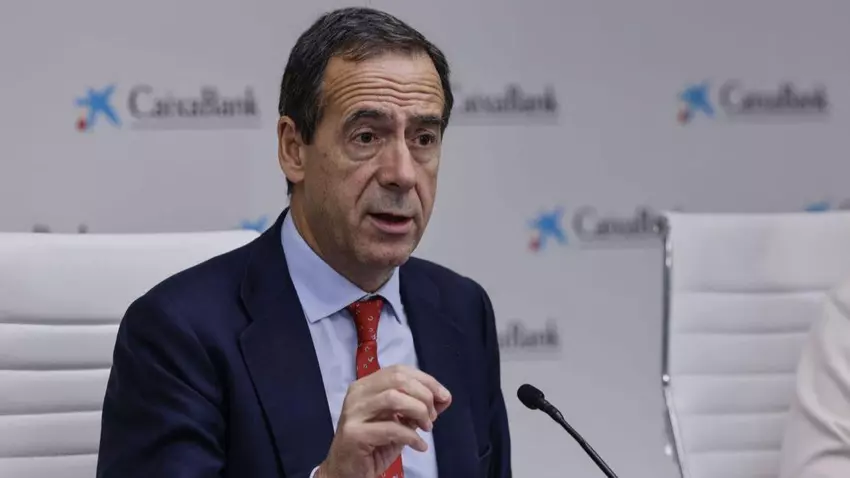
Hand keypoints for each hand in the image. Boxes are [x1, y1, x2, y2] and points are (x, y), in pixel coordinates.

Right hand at [317, 365, 451, 477]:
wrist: (346, 471)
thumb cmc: (373, 445)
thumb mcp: (400, 423)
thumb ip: (418, 408)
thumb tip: (444, 397)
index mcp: (366, 385)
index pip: (400, 370)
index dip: (426, 380)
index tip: (444, 396)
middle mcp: (357, 394)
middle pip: (398, 379)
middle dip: (424, 395)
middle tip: (433, 417)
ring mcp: (353, 413)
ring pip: (393, 398)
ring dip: (418, 412)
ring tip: (426, 428)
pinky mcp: (354, 434)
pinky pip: (391, 428)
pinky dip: (412, 436)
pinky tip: (420, 445)